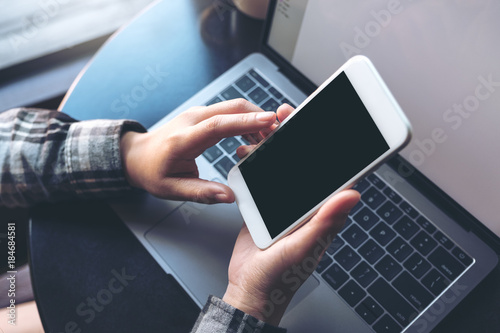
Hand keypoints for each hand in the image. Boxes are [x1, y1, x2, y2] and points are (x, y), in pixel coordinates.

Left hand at [120, 99, 276, 203]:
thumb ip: (201, 192)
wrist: (138, 156)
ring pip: (233, 107)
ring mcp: (197, 114)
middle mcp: (192, 120)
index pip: (219, 125)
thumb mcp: (172, 189)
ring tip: (269, 138)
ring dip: (255, 119)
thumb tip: (229, 196)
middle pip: (232, 108)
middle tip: (279, 133)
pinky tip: (254, 135)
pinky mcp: (203, 115)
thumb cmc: (152, 172)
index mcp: (184, 139)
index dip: (246, 122)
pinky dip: (246, 120)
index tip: (270, 121)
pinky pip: (229, 112)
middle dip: (259, 117)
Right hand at [222, 104, 360, 324]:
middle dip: (296, 134)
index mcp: (320, 211)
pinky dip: (255, 161)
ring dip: (273, 144)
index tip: (327, 122)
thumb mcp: (303, 248)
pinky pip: (262, 177)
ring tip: (265, 125)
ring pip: (281, 166)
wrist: (250, 290)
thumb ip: (325, 222)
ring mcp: (283, 203)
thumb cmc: (280, 277)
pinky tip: (249, 149)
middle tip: (286, 113)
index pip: (332, 173)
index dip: (331, 146)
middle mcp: (304, 204)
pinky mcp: (263, 205)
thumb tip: (353, 194)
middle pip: (304, 163)